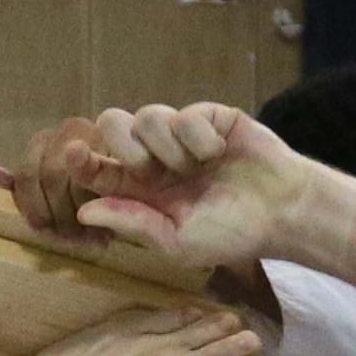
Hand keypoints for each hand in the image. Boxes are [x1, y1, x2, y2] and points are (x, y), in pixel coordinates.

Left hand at [0, 123, 119, 239]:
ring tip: (90, 237)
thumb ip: (12, 187)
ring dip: (81, 212)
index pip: (26, 173)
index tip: (44, 230)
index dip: (33, 207)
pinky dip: (104, 207)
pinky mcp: (127, 147)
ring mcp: (100, 133)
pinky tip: (108, 226)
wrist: (142, 188)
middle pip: (52, 174)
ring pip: (78, 176)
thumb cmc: (85, 199)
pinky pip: (107, 178)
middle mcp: (70, 129)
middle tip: (70, 239)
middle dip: (59, 213)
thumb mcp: (44, 196)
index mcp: (45, 142)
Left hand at [50, 104, 311, 271]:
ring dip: (169, 146)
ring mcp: (180, 135)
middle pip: (113, 125)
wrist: (281, 211)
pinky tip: (219, 153)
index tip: (73, 155)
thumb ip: (132, 223)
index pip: (98, 168)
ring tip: (196, 168)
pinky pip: (186, 114)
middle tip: (146, 167)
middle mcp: (155, 158)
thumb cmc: (231, 233)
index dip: (81, 159)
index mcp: (141, 190)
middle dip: (123, 143)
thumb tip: (83, 210)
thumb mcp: (176, 241)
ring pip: (147, 116)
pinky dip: (200, 138)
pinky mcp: (208, 116)